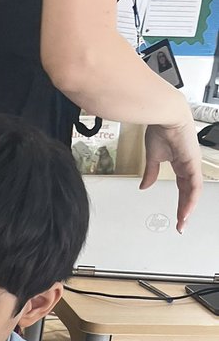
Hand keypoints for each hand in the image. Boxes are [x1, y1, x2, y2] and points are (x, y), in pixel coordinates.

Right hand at [140, 115, 202, 232]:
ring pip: (193, 192)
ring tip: (182, 222)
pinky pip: (194, 186)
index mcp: (181, 164)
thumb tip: (145, 186)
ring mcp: (192, 164)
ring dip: (188, 208)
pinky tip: (186, 209)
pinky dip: (191, 199)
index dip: (180, 203)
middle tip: (180, 225)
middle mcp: (189, 165)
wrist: (164, 115)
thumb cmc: (159, 128)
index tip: (176, 217)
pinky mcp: (192, 163)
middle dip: (184, 211)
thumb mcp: (153, 157)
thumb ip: (151, 173)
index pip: (183, 188)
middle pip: (189, 193)